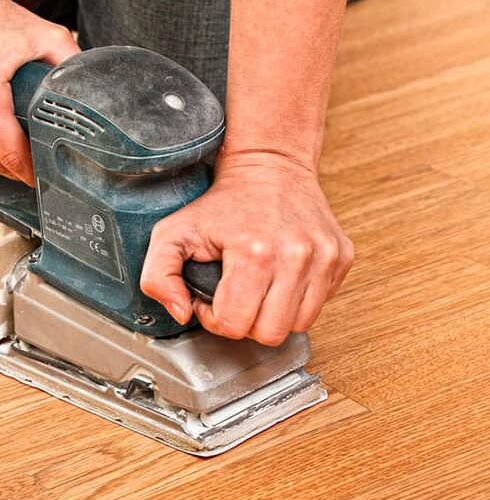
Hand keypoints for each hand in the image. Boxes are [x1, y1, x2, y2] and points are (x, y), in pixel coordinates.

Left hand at [140, 152, 353, 345]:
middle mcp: (296, 256)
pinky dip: (296, 301)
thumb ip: (157, 277)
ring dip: (272, 315)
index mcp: (254, 252)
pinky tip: (279, 279)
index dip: (214, 317)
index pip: (234, 325)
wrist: (270, 166)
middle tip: (234, 296)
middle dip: (245, 322)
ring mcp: (324, 257)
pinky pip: (318, 306)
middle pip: (268, 333)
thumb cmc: (221, 203)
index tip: (212, 295)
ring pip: (297, 326)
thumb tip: (181, 313)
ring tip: (256, 289)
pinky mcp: (341, 258)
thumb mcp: (172, 233)